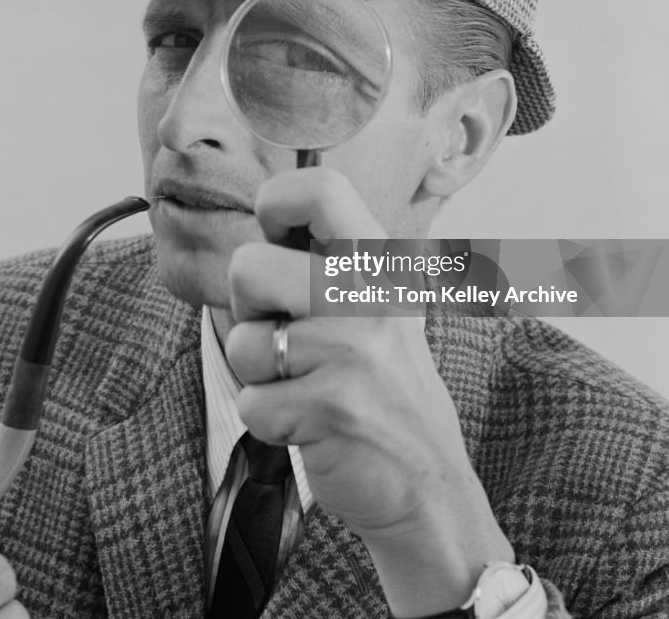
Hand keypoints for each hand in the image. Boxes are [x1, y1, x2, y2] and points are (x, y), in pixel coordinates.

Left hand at [224, 168, 514, 617]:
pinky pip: (250, 403)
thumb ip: (329, 260)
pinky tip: (310, 422)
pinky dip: (268, 419)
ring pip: (241, 341)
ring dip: (258, 372)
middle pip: (248, 267)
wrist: (426, 479)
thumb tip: (266, 215)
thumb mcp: (377, 305)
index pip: (319, 188)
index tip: (277, 240)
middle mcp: (370, 296)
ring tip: (305, 382)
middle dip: (249, 309)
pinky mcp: (327, 406)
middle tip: (288, 335)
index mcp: (382, 262)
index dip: (276, 204)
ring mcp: (352, 351)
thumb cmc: (383, 383)